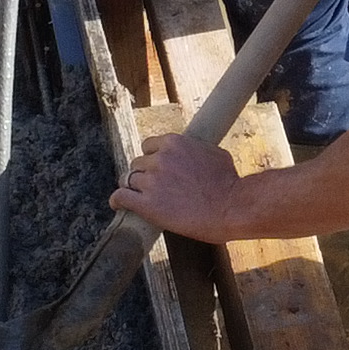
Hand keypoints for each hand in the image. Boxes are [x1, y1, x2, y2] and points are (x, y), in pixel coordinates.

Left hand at [112, 130, 240, 234]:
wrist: (231, 207)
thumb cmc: (229, 182)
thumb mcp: (214, 153)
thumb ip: (194, 149)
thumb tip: (193, 151)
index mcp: (173, 142)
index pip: (148, 146)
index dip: (152, 158)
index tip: (156, 168)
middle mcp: (159, 159)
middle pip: (137, 163)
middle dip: (144, 174)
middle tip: (153, 187)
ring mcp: (151, 181)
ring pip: (129, 180)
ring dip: (134, 188)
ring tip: (141, 197)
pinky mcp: (146, 204)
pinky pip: (120, 197)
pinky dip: (118, 200)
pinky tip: (118, 204)